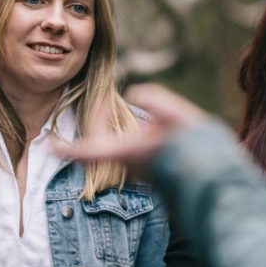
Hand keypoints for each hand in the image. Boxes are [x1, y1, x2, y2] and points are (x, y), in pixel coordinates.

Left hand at [57, 83, 208, 178]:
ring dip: (113, 127)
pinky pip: (128, 152)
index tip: (50, 147)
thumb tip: (137, 92)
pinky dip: (126, 137)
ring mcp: (137, 171)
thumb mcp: (177, 115)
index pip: (89, 152)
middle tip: (106, 102)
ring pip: (114, 148)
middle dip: (98, 120)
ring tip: (121, 108)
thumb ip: (155, 101)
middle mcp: (128, 165)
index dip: (67, 150)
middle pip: (99, 144)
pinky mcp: (147, 172)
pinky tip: (147, 127)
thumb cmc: (196, 146)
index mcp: (128, 152)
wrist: (214, 174)